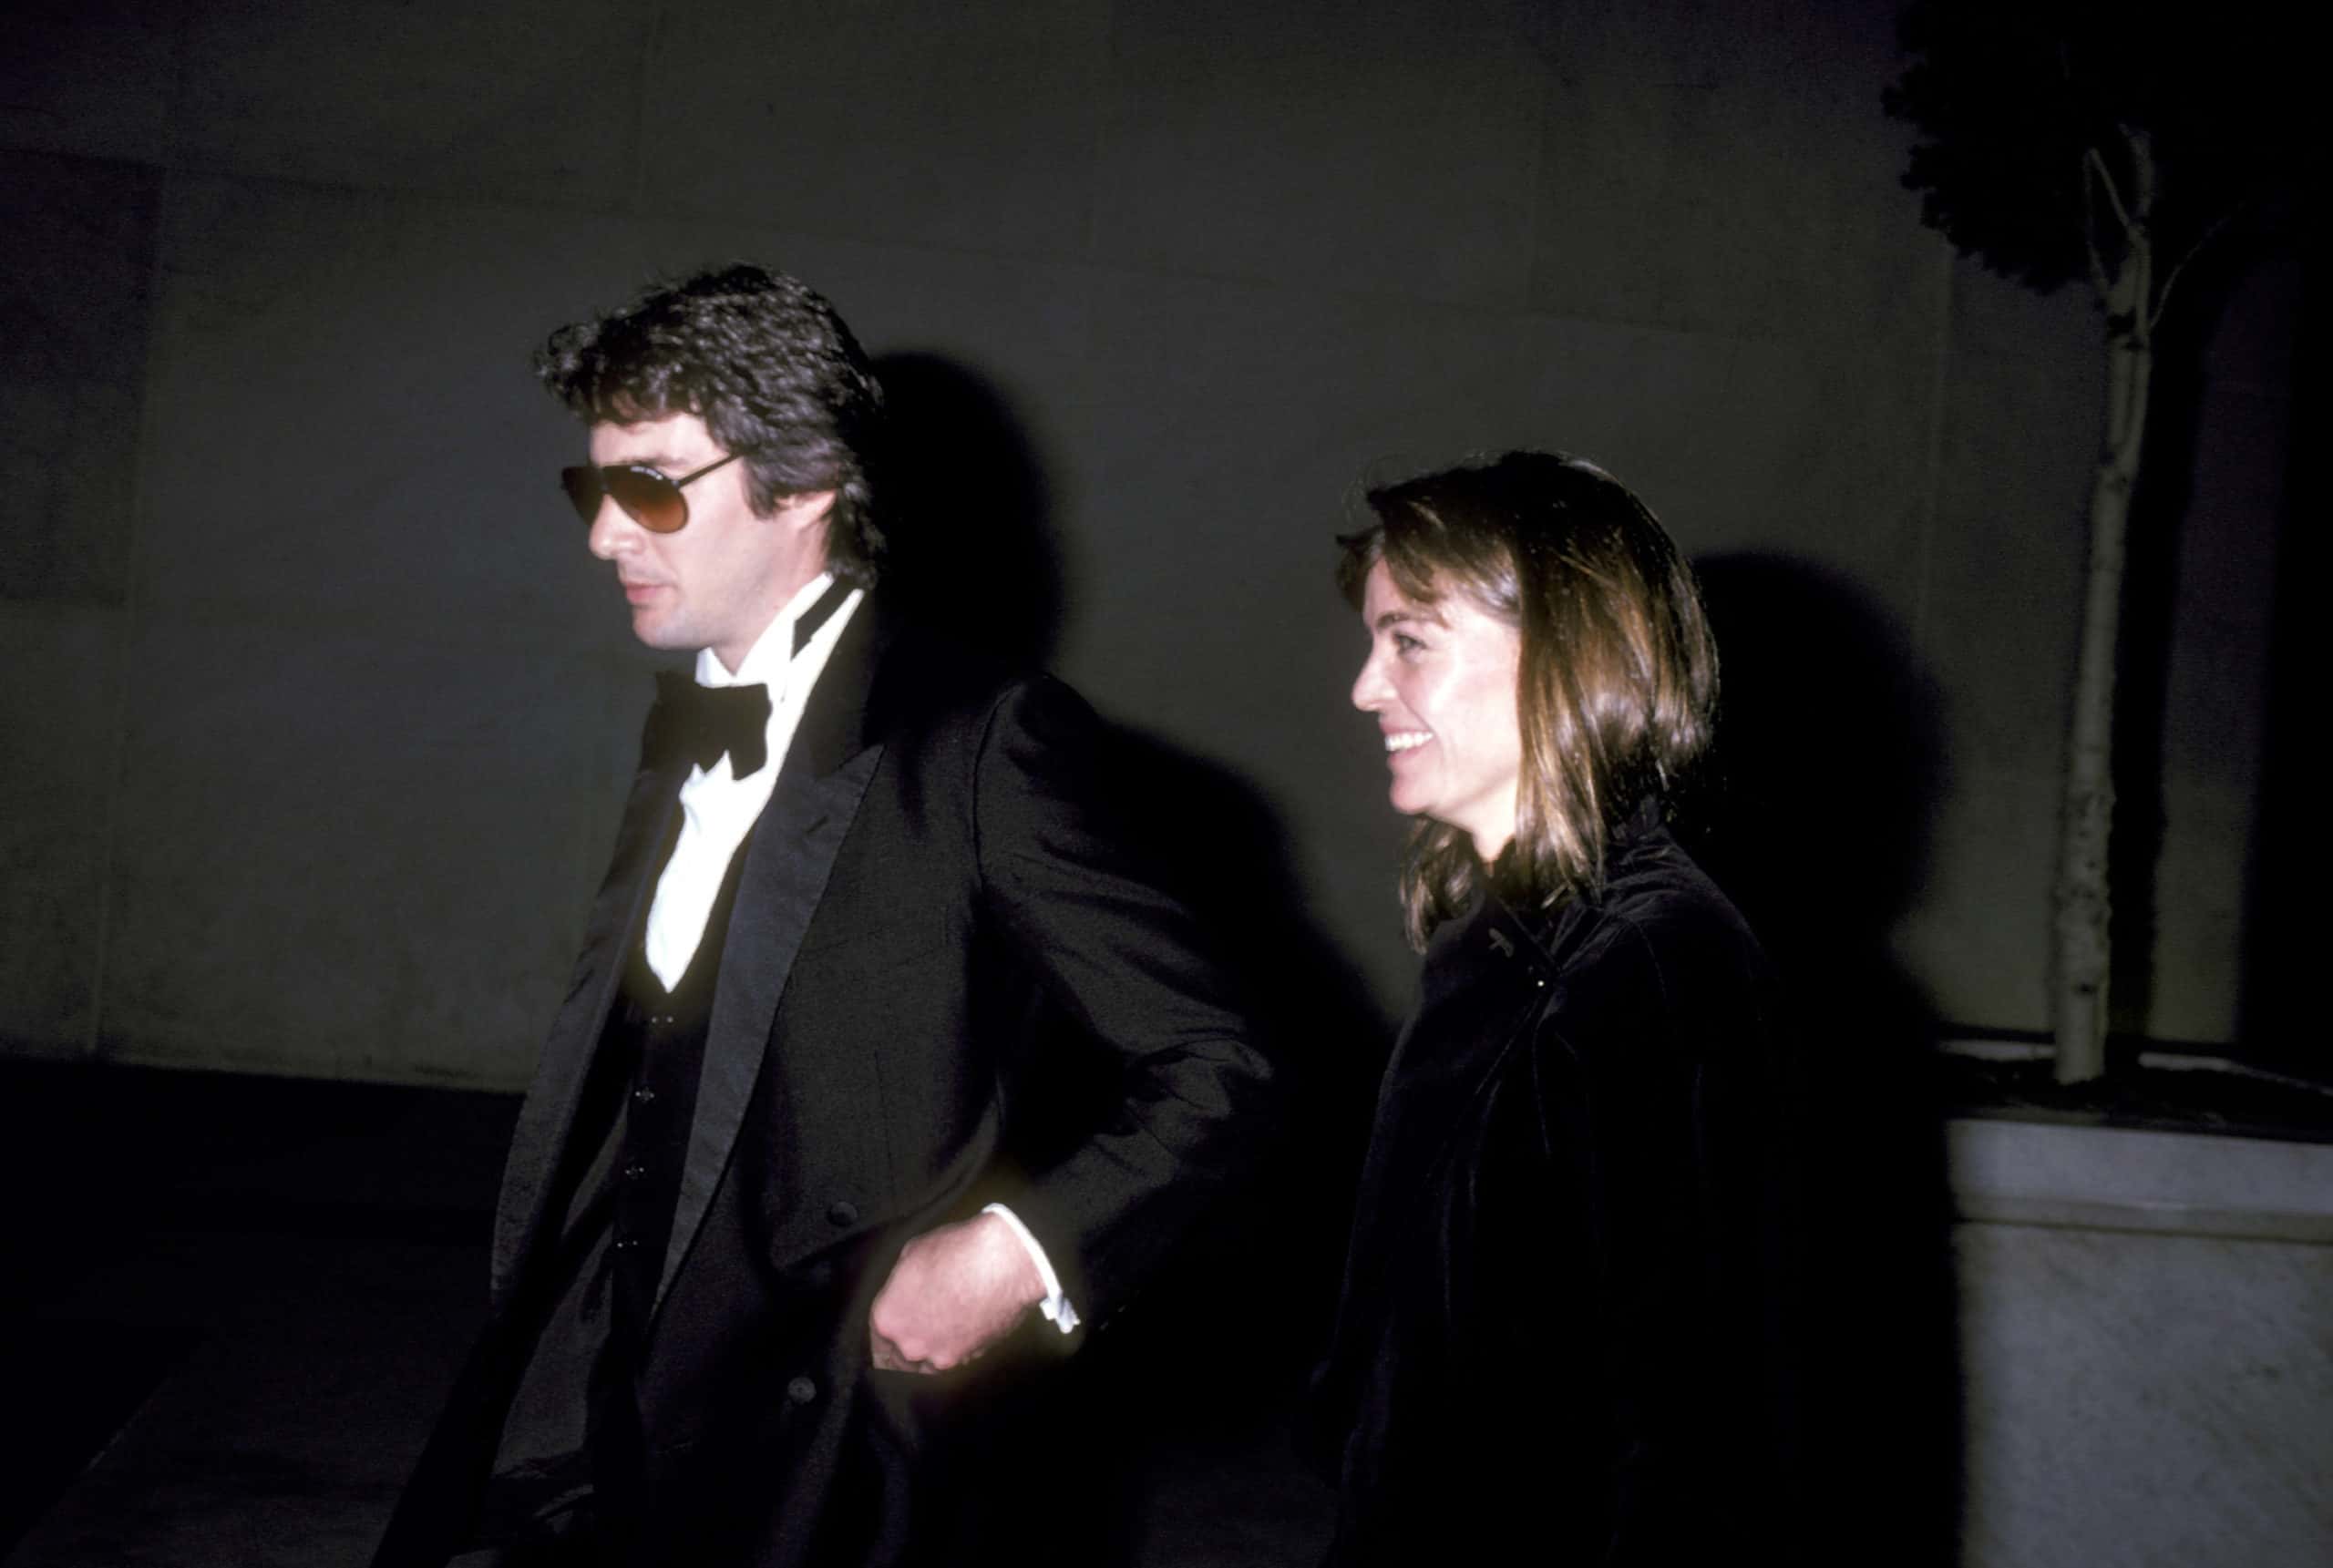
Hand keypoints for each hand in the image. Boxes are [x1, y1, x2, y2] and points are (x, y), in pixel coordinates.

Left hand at [868, 1212, 1045, 1373]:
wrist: (1003, 1261)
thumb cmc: (958, 1250)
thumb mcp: (912, 1253)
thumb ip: (900, 1283)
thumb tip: (904, 1291)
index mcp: (888, 1318)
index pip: (877, 1338)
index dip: (887, 1335)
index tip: (893, 1335)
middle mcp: (909, 1344)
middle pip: (898, 1361)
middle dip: (905, 1350)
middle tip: (917, 1336)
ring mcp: (940, 1356)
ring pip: (926, 1369)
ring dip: (929, 1357)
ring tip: (940, 1338)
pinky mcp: (970, 1359)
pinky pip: (955, 1362)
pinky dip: (956, 1353)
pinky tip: (963, 1333)